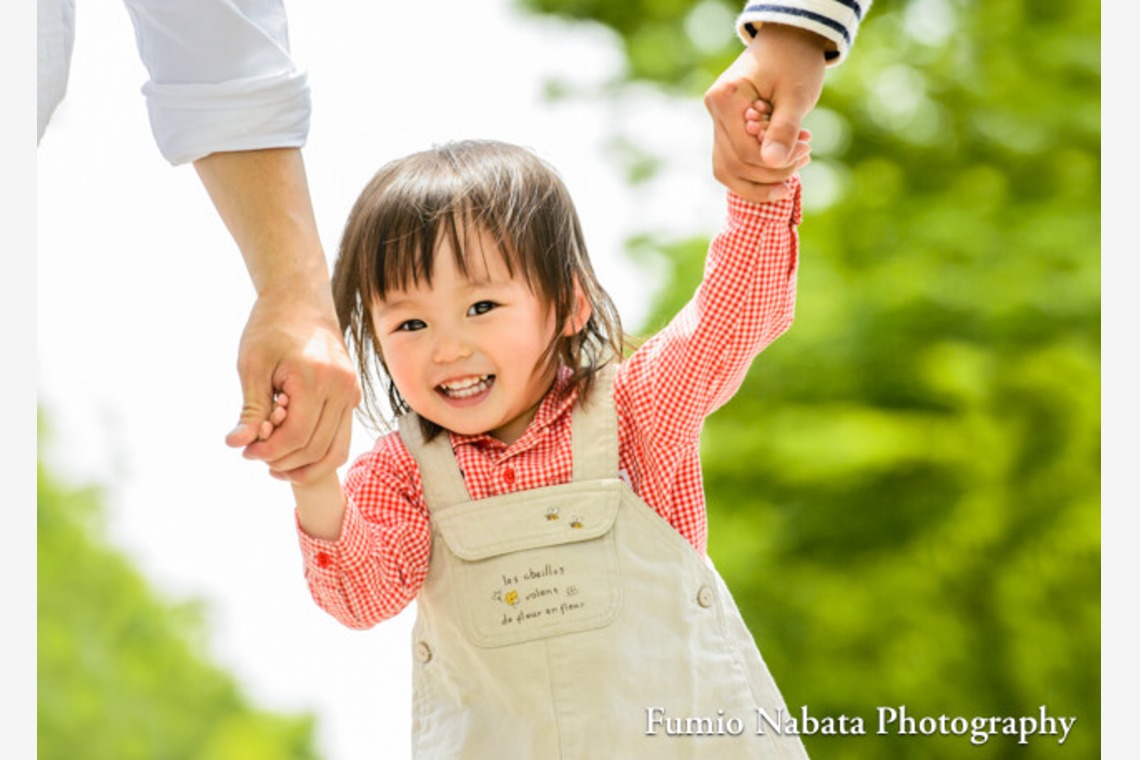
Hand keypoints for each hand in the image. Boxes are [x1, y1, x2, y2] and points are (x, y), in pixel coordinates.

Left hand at [226, 285, 359, 484]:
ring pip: (336, 450)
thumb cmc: (272, 327)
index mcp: (317, 379)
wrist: (301, 300)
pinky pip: (340, 437)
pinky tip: (292, 452)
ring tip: (274, 465)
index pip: (297, 435)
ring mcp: (352, 393)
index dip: (269, 451)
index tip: (244, 450)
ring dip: (305, 466)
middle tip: (253, 455)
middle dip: (283, 461)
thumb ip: (251, 408)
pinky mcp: (352, 395)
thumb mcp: (253, 365)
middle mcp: (343, 389)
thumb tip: (237, 444)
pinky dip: (318, 453)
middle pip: (317, 448)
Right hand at [704, 23, 828, 201]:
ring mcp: (716, 121)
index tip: (807, 149)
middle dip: (772, 172)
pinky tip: (781, 170)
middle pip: (734, 165)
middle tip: (805, 156)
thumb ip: (784, 129)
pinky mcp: (725, 128)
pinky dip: (755, 174)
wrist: (789, 39)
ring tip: (794, 167)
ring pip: (728, 170)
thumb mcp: (795, 95)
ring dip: (761, 180)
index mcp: (725, 98)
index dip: (775, 162)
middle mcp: (713, 111)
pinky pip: (732, 163)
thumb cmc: (795, 62)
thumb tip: (773, 163)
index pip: (745, 151)